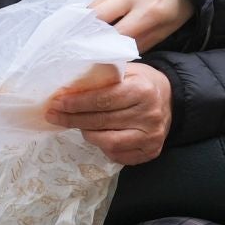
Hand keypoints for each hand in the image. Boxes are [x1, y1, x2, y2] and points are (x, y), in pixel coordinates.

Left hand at [43, 61, 172, 163]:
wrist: (170, 100)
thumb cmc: (141, 82)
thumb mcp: (127, 70)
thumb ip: (103, 76)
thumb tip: (69, 85)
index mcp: (142, 90)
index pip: (103, 99)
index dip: (77, 102)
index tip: (57, 103)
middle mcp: (149, 115)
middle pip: (102, 121)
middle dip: (73, 119)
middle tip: (53, 115)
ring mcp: (151, 136)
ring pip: (108, 142)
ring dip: (87, 133)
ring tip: (77, 124)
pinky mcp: (150, 152)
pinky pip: (117, 154)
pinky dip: (102, 146)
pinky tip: (97, 135)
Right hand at [89, 0, 194, 52]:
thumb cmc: (176, 6)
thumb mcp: (166, 29)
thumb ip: (141, 44)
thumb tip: (117, 55)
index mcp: (150, 11)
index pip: (117, 33)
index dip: (104, 46)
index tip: (95, 57)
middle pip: (97, 16)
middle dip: (88, 32)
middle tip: (83, 44)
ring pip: (92, 4)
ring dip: (88, 19)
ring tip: (87, 32)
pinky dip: (95, 6)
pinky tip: (98, 15)